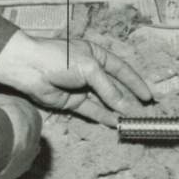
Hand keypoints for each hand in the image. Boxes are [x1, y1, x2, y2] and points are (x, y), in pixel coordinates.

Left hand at [0, 31, 152, 125]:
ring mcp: (82, 87)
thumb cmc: (60, 58)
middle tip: (142, 113)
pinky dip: (102, 117)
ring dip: (116, 110)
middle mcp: (92, 71)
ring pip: (103, 101)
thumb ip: (108, 89)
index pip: (122, 70)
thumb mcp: (90, 69)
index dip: (136, 83)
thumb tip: (125, 106)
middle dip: (128, 99)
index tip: (148, 96)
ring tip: (130, 121)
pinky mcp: (72, 101)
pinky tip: (114, 123)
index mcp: (98, 55)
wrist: (29, 67)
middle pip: (114, 87)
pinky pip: (91, 110)